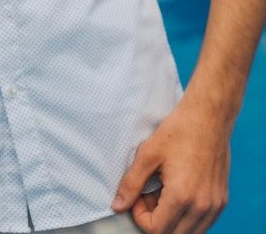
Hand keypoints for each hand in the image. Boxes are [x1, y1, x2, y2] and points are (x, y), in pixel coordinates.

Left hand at [112, 98, 229, 233]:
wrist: (209, 117)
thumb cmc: (178, 131)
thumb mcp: (148, 154)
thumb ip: (131, 183)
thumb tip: (117, 206)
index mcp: (181, 196)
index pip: (156, 231)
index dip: (141, 217)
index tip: (138, 196)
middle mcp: (201, 207)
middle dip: (156, 221)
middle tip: (149, 195)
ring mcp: (214, 206)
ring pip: (189, 233)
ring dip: (172, 221)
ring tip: (163, 193)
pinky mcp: (221, 201)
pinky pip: (202, 224)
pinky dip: (187, 218)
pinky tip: (179, 194)